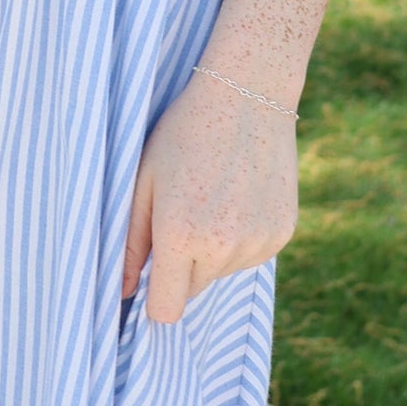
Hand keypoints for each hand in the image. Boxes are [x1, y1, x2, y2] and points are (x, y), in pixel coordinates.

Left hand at [120, 64, 298, 325]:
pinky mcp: (282, 233)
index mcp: (180, 235)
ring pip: (222, 272)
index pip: (166, 309)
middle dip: (182, 267)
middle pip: (193, 291)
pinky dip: (241, 238)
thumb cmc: (184, 133)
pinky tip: (239, 197)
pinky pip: (250, 256)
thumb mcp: (144, 181)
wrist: (248, 96)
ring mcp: (258, 242)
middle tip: (182, 215)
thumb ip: (130, 242)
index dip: (154, 298)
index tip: (150, 278)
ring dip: (213, 251)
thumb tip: (123, 292)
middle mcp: (223, 248)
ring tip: (213, 198)